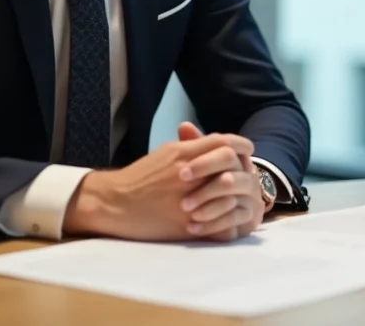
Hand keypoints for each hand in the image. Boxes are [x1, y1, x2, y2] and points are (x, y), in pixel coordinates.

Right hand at [63, 123, 257, 241]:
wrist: (114, 203)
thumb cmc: (138, 178)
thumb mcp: (164, 154)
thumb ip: (189, 147)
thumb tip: (213, 143)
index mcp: (181, 154)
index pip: (222, 142)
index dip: (240, 144)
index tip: (247, 149)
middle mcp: (187, 173)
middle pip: (229, 162)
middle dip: (244, 166)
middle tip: (250, 170)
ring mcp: (187, 198)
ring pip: (227, 191)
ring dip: (238, 191)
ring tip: (242, 193)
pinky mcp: (185, 222)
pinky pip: (217, 217)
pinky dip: (228, 214)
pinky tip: (231, 212)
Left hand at [176, 122, 264, 240]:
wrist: (206, 208)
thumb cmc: (198, 182)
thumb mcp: (193, 161)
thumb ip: (192, 145)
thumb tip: (184, 126)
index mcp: (235, 157)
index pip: (228, 153)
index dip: (205, 162)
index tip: (182, 173)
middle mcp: (247, 175)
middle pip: (230, 178)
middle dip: (205, 188)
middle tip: (182, 201)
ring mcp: (250, 198)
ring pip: (231, 200)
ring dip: (207, 207)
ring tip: (186, 213)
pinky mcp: (248, 220)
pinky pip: (232, 222)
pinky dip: (211, 225)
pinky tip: (191, 228)